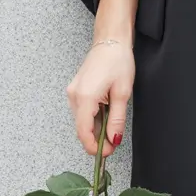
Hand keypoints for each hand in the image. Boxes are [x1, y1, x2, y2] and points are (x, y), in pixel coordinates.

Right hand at [66, 40, 134, 157]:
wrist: (110, 42)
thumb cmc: (117, 61)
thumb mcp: (122, 94)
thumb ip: (117, 119)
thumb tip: (113, 139)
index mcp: (85, 97)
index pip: (83, 132)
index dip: (94, 147)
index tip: (106, 153)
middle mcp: (74, 96)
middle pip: (81, 129)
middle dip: (96, 140)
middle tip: (113, 144)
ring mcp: (73, 93)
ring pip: (81, 121)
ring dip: (95, 129)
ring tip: (112, 127)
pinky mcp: (75, 90)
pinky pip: (82, 112)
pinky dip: (92, 119)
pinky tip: (105, 116)